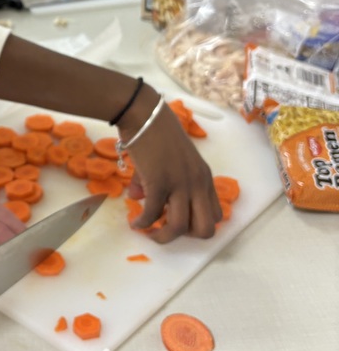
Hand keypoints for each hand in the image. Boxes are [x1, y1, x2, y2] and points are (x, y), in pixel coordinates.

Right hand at [122, 98, 220, 242]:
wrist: (144, 114)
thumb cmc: (156, 132)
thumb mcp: (168, 160)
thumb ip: (157, 181)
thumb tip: (137, 197)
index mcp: (204, 177)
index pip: (215, 215)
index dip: (197, 225)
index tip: (177, 221)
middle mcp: (198, 183)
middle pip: (205, 229)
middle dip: (185, 236)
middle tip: (166, 229)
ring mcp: (180, 184)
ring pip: (179, 227)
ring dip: (162, 236)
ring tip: (149, 232)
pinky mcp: (159, 183)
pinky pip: (152, 214)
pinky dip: (142, 223)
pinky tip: (135, 222)